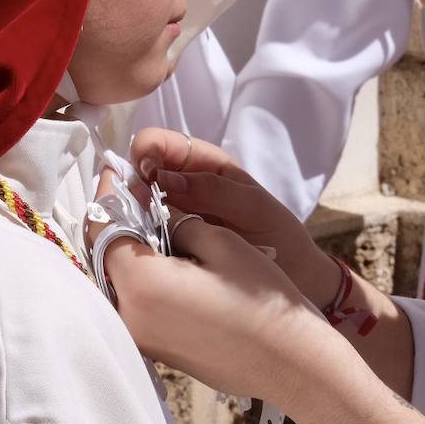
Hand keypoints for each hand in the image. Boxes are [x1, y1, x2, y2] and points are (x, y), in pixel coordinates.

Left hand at [104, 209, 340, 402]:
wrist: (287, 363)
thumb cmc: (260, 300)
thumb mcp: (220, 242)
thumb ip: (175, 219)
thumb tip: (151, 206)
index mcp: (140, 285)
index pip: (103, 228)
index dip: (108, 194)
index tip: (115, 169)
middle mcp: (128, 315)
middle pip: (103, 255)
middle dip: (116, 220)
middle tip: (136, 192)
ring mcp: (138, 337)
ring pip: (115, 279)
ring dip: (127, 248)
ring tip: (152, 222)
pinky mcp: (152, 348)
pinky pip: (132, 301)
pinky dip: (139, 275)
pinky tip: (164, 259)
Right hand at [131, 129, 340, 306]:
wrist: (296, 279)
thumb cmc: (280, 237)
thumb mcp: (254, 208)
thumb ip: (213, 190)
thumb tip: (163, 179)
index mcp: (205, 165)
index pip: (161, 144)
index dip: (146, 151)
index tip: (145, 173)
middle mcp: (182, 187)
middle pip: (139, 173)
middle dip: (130, 184)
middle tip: (134, 207)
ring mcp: (173, 217)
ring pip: (136, 205)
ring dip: (129, 212)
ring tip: (133, 228)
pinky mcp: (169, 245)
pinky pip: (144, 234)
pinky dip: (137, 237)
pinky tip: (138, 247)